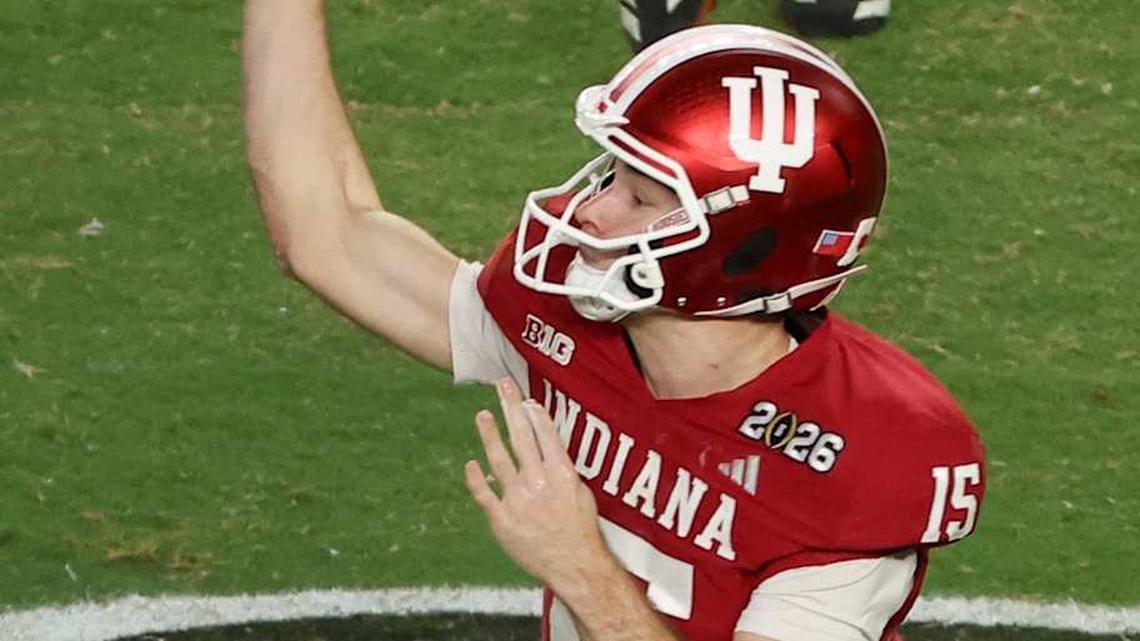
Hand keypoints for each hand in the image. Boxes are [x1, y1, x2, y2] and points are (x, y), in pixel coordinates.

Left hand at [465, 378, 614, 592]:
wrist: (574, 565)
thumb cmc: (581, 531)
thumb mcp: (582, 494)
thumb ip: (564, 471)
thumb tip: (551, 451)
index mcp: (562, 475)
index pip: (546, 436)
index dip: (535, 415)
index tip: (526, 398)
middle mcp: (539, 482)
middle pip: (522, 438)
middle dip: (512, 408)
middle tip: (502, 386)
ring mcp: (518, 500)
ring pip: (499, 459)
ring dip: (490, 434)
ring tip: (482, 414)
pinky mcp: (503, 520)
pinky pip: (485, 494)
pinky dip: (476, 478)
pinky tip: (471, 463)